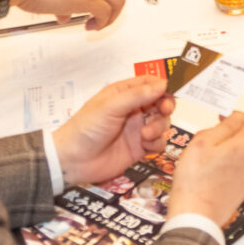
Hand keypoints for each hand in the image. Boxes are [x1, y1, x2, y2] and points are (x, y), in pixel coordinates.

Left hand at [51, 75, 174, 185]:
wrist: (74, 161)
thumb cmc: (86, 128)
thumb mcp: (110, 106)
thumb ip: (137, 95)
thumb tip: (162, 84)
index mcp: (124, 94)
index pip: (150, 83)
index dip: (162, 86)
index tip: (169, 92)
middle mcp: (133, 110)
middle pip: (161, 102)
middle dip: (165, 106)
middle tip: (163, 110)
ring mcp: (137, 129)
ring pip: (162, 122)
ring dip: (159, 127)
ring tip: (145, 134)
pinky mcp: (140, 148)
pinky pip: (159, 142)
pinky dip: (157, 142)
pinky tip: (145, 145)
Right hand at [168, 111, 243, 225]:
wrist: (195, 217)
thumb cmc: (195, 181)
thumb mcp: (203, 141)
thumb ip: (223, 126)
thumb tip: (234, 118)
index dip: (238, 117)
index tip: (223, 117)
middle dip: (229, 135)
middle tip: (207, 140)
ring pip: (240, 156)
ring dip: (226, 152)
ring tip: (203, 160)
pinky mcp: (240, 191)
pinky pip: (236, 171)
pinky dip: (225, 167)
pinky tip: (207, 175)